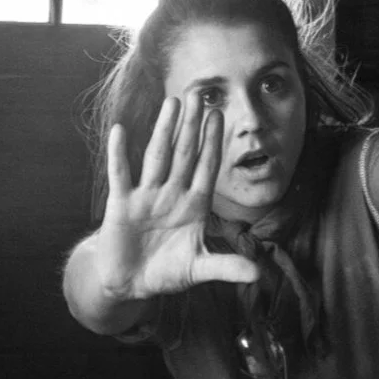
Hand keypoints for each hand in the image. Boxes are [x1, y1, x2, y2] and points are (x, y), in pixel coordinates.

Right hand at [96, 91, 259, 299]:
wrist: (129, 284)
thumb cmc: (166, 271)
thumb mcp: (199, 268)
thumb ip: (226, 267)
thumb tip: (260, 274)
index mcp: (193, 205)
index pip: (206, 167)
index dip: (212, 143)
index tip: (219, 115)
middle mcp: (171, 194)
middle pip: (183, 153)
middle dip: (191, 126)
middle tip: (198, 94)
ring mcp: (146, 197)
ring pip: (157, 157)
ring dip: (163, 130)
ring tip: (171, 102)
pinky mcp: (121, 206)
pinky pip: (120, 175)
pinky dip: (118, 154)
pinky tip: (119, 130)